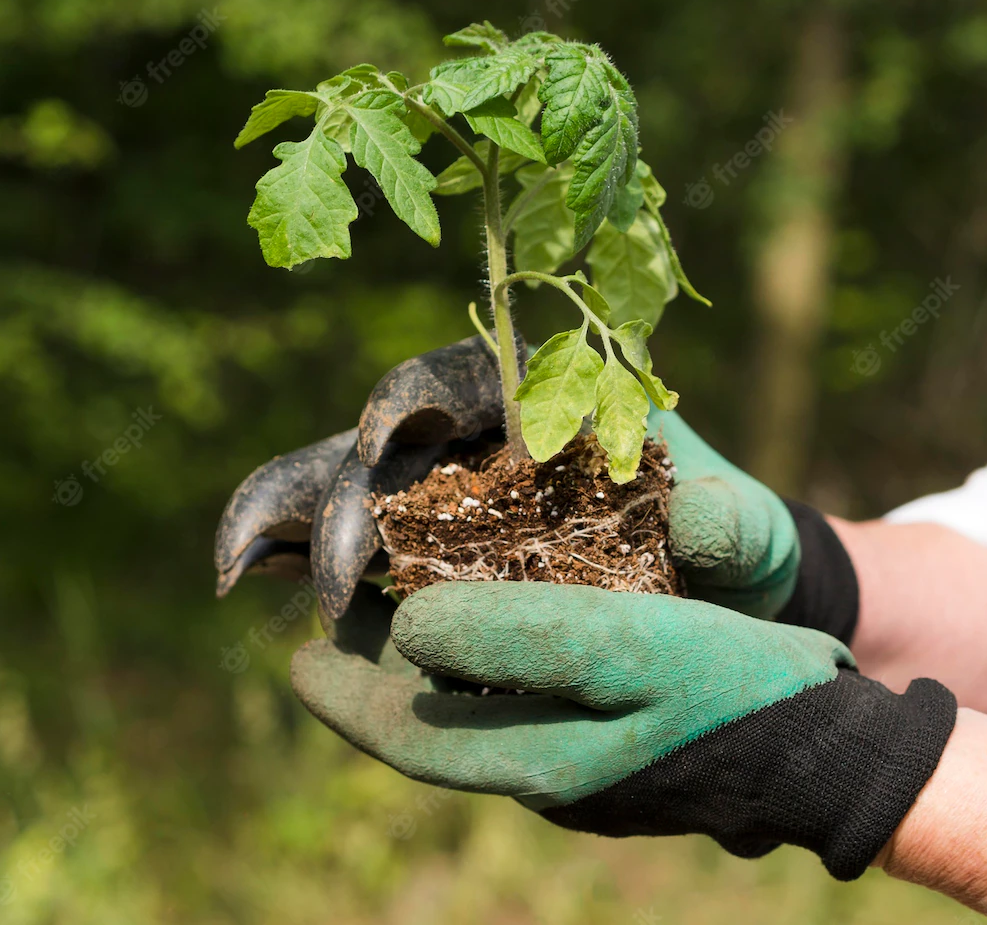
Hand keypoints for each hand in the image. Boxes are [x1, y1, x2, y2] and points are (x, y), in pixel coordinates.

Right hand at [215, 336, 855, 630]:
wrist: (717, 609)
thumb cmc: (734, 552)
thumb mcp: (750, 538)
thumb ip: (737, 527)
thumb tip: (699, 521)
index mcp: (544, 401)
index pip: (464, 377)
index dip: (414, 395)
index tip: (388, 436)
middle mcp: (476, 442)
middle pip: (383, 445)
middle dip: (342, 496)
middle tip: (333, 579)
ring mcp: (439, 501)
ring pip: (341, 490)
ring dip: (286, 521)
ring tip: (235, 570)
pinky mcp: (419, 561)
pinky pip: (347, 551)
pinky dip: (293, 559)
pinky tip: (249, 585)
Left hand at [290, 580, 955, 880]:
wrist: (826, 742)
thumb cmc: (730, 689)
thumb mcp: (623, 650)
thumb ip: (515, 637)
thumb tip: (410, 626)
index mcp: (538, 763)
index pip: (409, 740)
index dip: (345, 698)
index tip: (295, 656)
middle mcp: (549, 775)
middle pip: (437, 726)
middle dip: (382, 676)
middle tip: (342, 616)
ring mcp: (585, 765)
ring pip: (481, 711)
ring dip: (436, 663)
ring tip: (407, 602)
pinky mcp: (619, 744)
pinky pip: (528, 701)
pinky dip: (495, 659)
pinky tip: (501, 617)